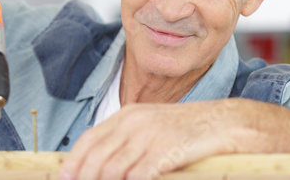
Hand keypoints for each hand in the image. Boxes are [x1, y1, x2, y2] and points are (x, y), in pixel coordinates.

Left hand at [60, 99, 242, 179]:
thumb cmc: (186, 129)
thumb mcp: (151, 126)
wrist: (223, 123)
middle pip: (95, 159)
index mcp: (127, 115)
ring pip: (112, 171)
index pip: (88, 140)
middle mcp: (134, 123)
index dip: (74, 164)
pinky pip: (137, 177)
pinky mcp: (165, 151)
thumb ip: (126, 140)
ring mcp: (150, 136)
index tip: (66, 179)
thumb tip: (102, 164)